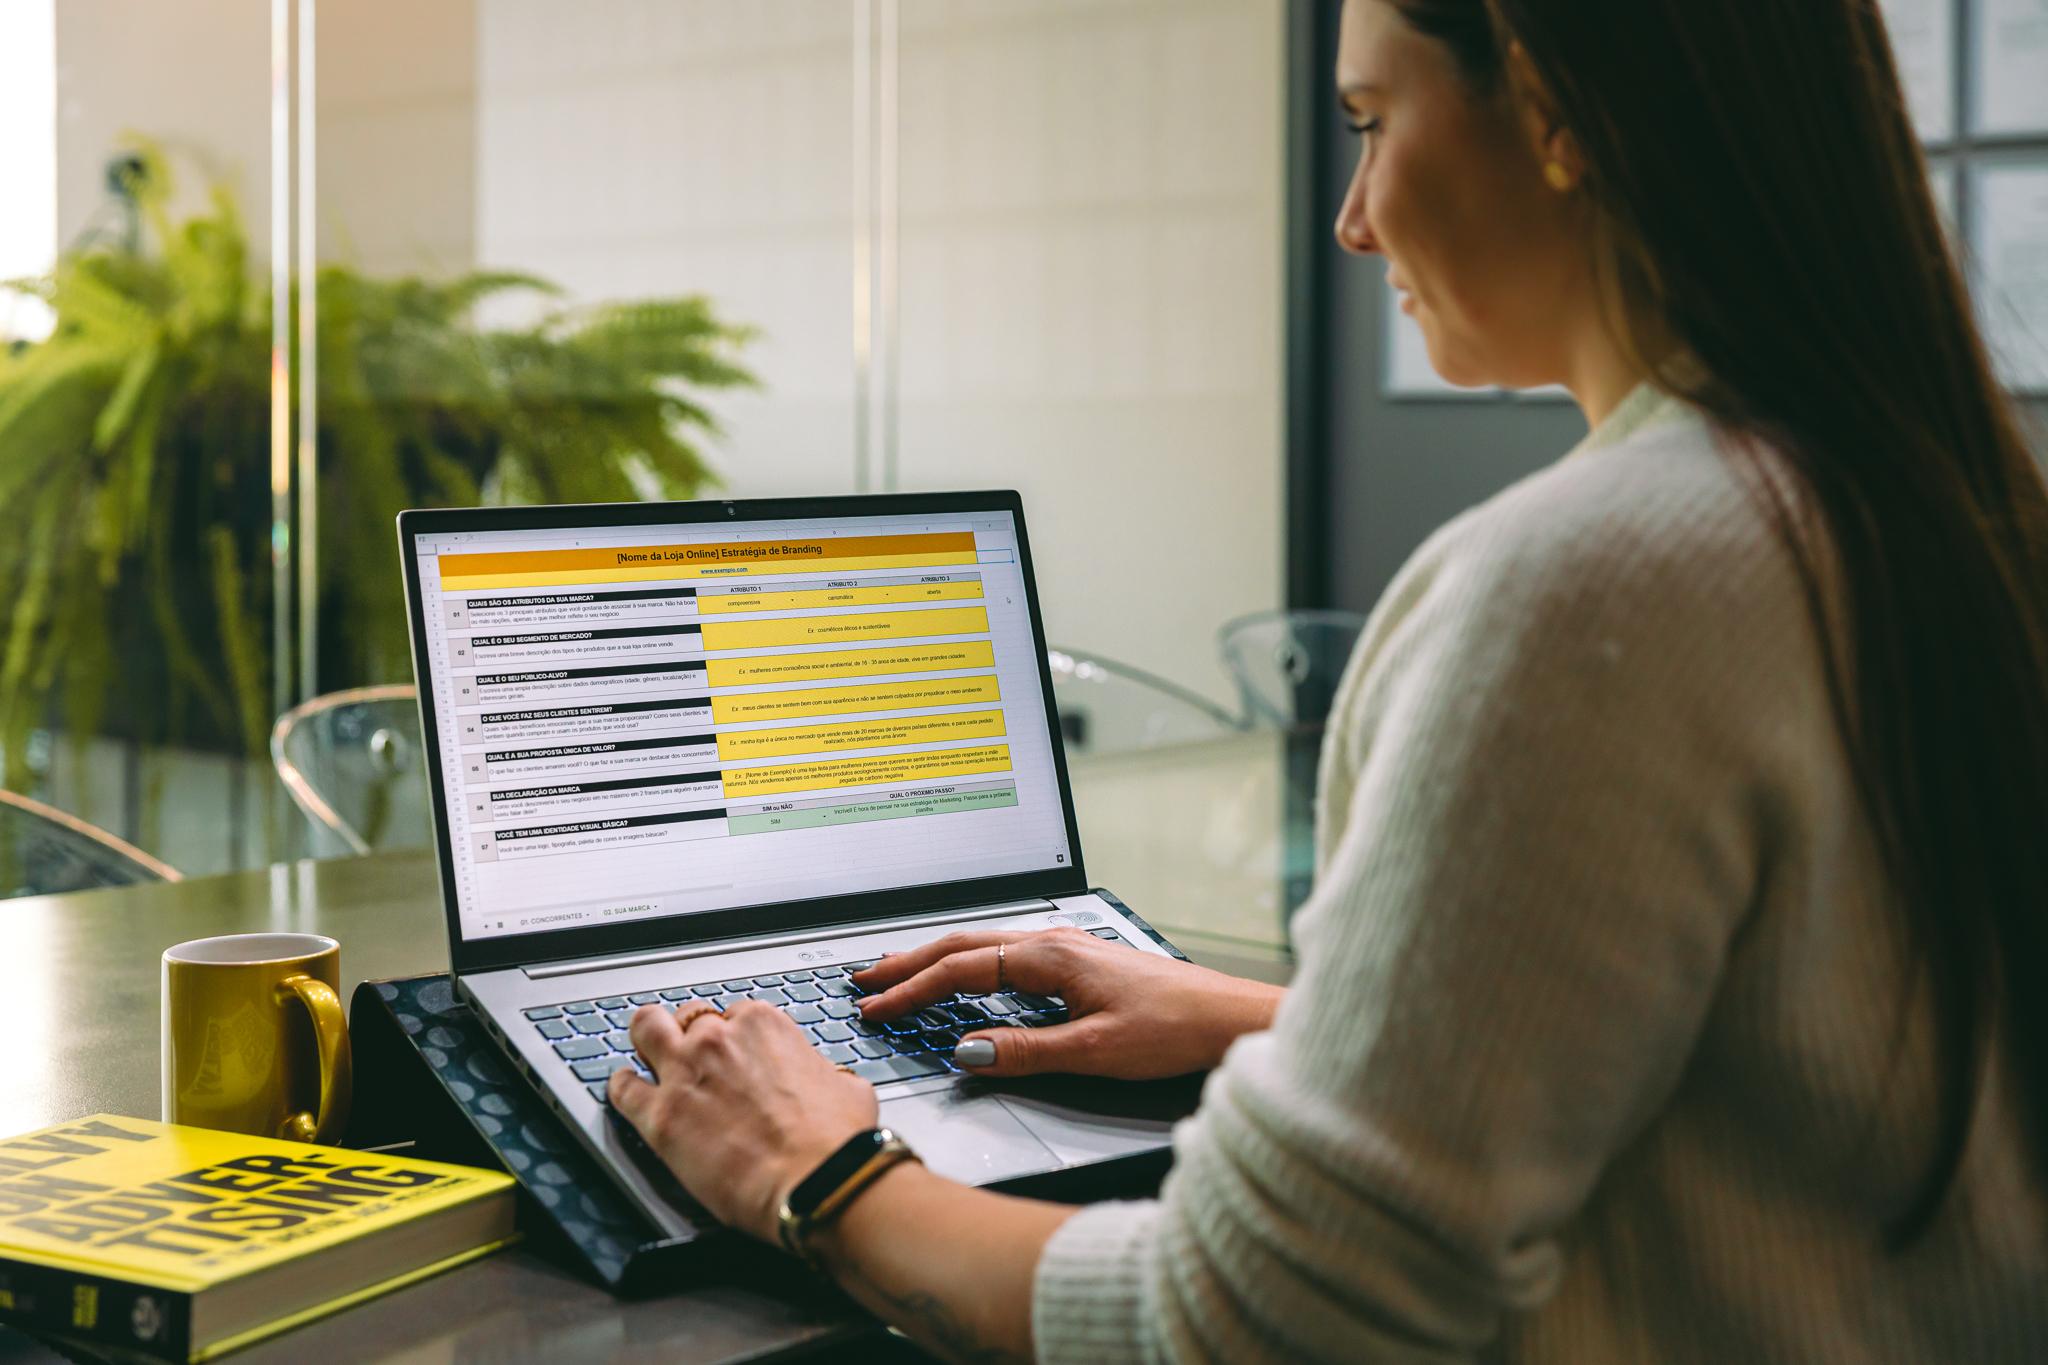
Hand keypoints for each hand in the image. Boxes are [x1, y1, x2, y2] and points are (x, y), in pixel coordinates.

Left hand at [609, 1000, 877, 1241]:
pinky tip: (626, 1090)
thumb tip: (825, 1081)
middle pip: (688, 1017)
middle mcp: (719, 1039)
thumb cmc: (836, 1142)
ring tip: (647, 1054)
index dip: (734, 1038)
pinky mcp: (659, 1116)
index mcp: (765, 1026)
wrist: (818, 1183)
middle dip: (690, 1034)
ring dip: (646, 1039)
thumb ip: (821, 1073)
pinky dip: (621, 1087)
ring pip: (645, 1029)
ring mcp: (684, 1073)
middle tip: (694, 1057)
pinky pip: (622, 1087)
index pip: (735, 1015)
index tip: (735, 1057)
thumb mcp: (846, 1087)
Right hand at [855, 927, 1283, 1079]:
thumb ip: (1024, 1052)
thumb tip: (965, 1051)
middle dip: (908, 963)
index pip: (960, 970)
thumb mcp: (1093, 1051)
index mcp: (1049, 956)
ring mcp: (1068, 949)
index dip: (911, 991)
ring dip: (936, 961)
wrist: (1230, 1019)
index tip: (875, 1009)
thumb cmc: (1175, 1030)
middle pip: (963, 945)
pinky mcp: (1081, 963)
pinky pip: (1006, 956)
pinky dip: (969, 965)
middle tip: (864, 981)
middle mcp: (1055, 943)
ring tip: (898, 974)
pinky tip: (965, 980)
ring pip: (984, 947)